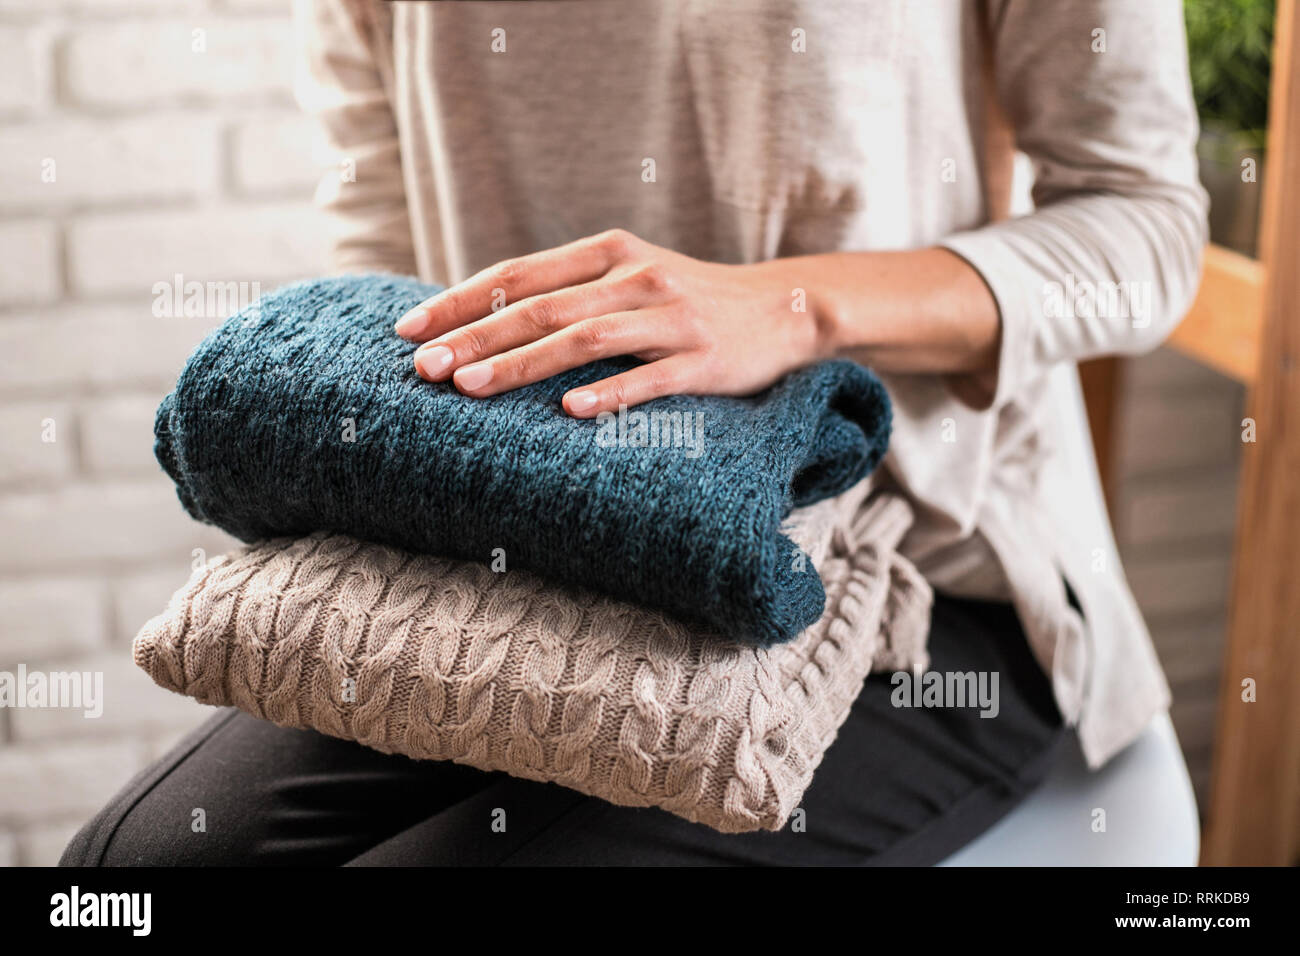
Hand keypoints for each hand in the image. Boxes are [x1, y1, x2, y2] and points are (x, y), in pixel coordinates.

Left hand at [394, 229, 831, 417]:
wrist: (782, 308)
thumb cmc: (688, 298)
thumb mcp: (629, 275)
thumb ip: (569, 289)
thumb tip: (484, 316)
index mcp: (609, 252)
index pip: (518, 275)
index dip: (460, 301)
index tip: (408, 328)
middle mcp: (635, 277)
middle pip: (540, 307)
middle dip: (474, 337)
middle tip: (423, 367)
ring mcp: (670, 318)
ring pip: (583, 340)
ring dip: (521, 364)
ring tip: (470, 388)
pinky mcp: (702, 359)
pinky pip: (649, 378)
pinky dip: (608, 394)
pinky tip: (569, 412)